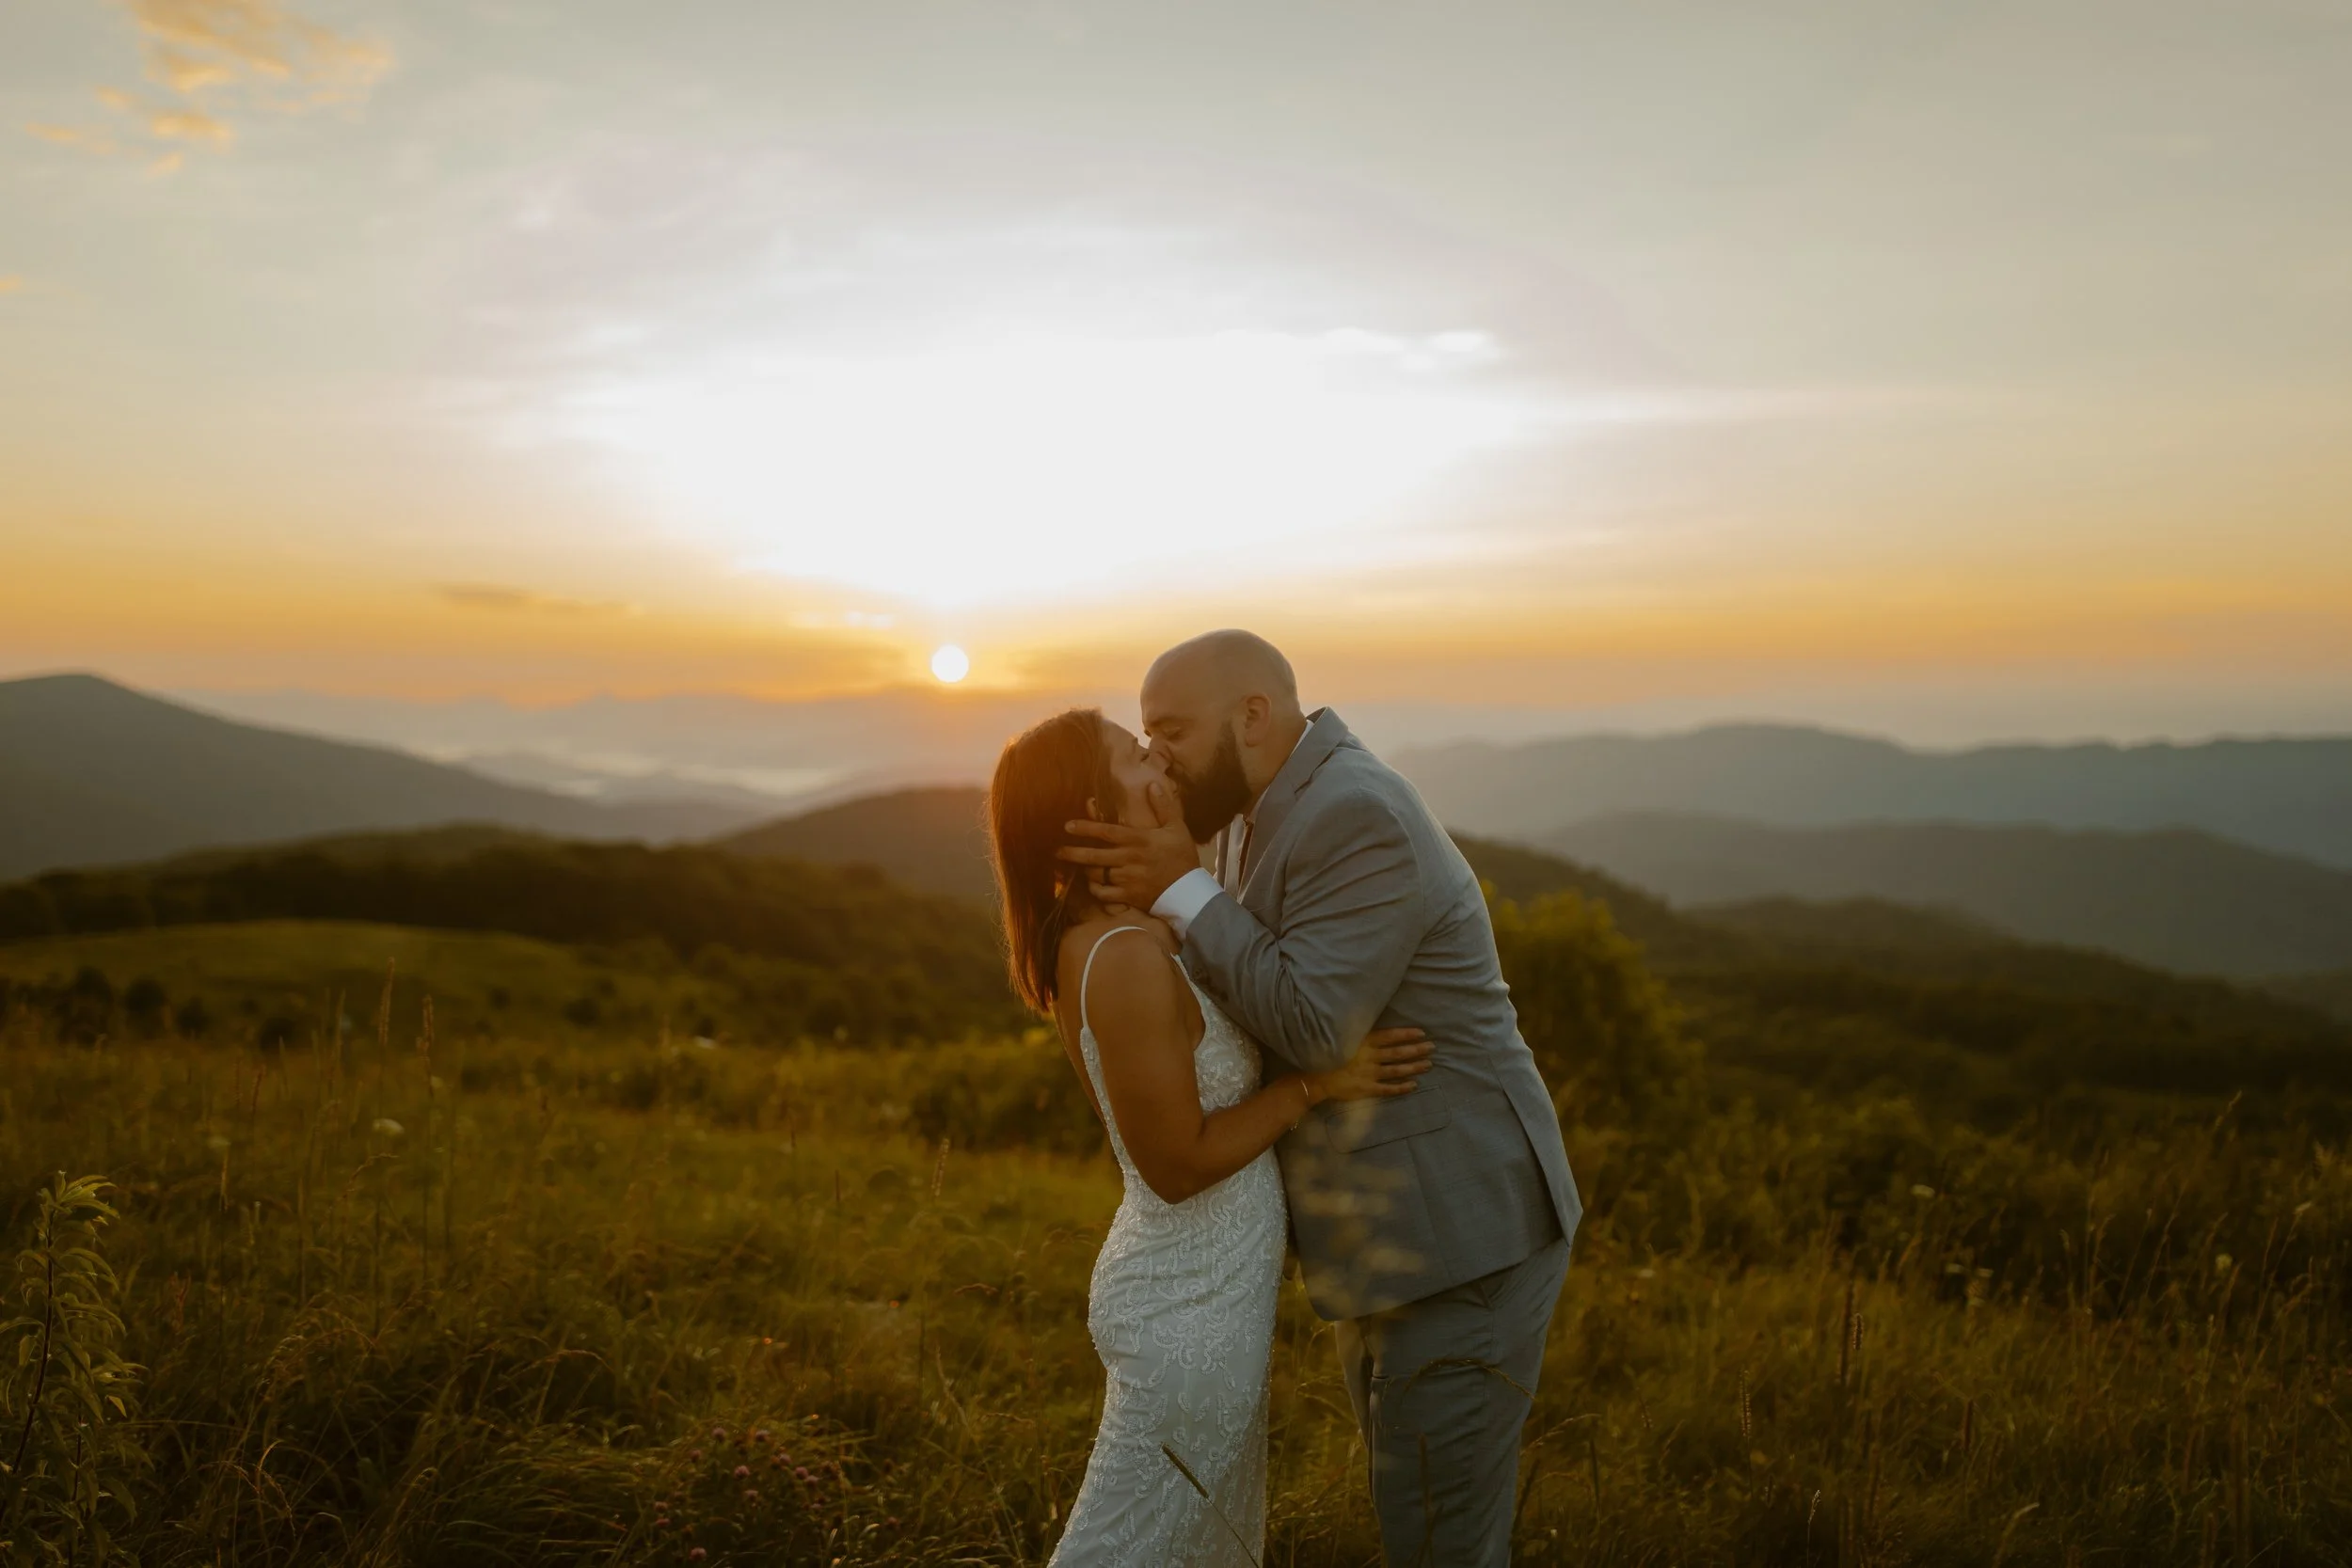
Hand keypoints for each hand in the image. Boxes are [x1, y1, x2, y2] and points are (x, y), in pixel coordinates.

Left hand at [1058, 779, 1202, 911]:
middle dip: (1072, 853)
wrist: (1189, 890)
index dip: (1085, 828)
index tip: (1067, 826)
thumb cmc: (1182, 856)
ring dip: (1084, 871)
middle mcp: (1128, 859)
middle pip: (1094, 855)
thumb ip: (1163, 806)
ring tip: (1076, 867)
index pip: (1106, 832)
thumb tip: (1152, 784)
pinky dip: (1095, 890)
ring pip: (1097, 875)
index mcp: (1138, 840)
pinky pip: (1104, 894)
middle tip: (1057, 852)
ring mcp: (1126, 879)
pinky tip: (1092, 885)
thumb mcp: (1176, 827)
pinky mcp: (1128, 896)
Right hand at [1308, 1027, 1432, 1103]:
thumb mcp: (1344, 1037)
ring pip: (1397, 1070)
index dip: (1407, 1034)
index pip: (1391, 1036)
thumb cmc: (1328, 1053)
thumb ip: (1361, 1033)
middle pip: (1398, 1053)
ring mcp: (1369, 1074)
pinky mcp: (1367, 1089)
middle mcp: (1370, 1057)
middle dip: (1417, 1050)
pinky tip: (1414, 1085)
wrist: (1315, 1076)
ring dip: (1414, 1067)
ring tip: (1428, 1064)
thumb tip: (1376, 1027)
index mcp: (1364, 1043)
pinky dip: (1402, 1087)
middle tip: (1432, 1048)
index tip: (1422, 1033)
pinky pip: (1388, 1089)